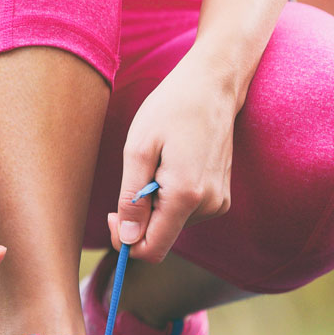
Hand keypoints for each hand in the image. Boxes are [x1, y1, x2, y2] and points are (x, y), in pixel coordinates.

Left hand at [109, 48, 240, 261]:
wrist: (212, 85)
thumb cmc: (171, 108)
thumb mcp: (138, 150)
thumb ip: (131, 199)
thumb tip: (127, 240)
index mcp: (186, 195)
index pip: (152, 249)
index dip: (125, 242)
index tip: (112, 215)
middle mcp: (208, 205)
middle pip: (161, 237)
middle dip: (139, 218)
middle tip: (134, 177)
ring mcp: (218, 202)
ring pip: (172, 225)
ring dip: (155, 204)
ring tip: (158, 164)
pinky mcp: (221, 196)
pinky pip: (185, 213)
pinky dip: (171, 198)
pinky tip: (172, 166)